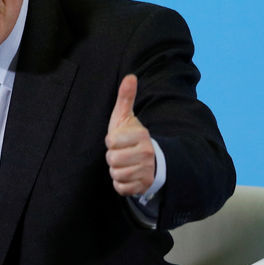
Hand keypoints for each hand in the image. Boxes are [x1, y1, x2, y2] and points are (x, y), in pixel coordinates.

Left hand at [105, 74, 155, 195]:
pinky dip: (120, 184)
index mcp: (141, 136)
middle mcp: (147, 154)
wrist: (152, 161)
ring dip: (116, 170)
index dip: (111, 141)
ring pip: (116, 174)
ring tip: (125, 164)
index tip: (118, 140)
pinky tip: (127, 176)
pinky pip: (121, 188)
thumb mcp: (127, 117)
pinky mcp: (143, 186)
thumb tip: (130, 76)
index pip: (111, 141)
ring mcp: (146, 171)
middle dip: (113, 157)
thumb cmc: (132, 137)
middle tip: (121, 154)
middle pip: (112, 159)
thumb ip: (126, 97)